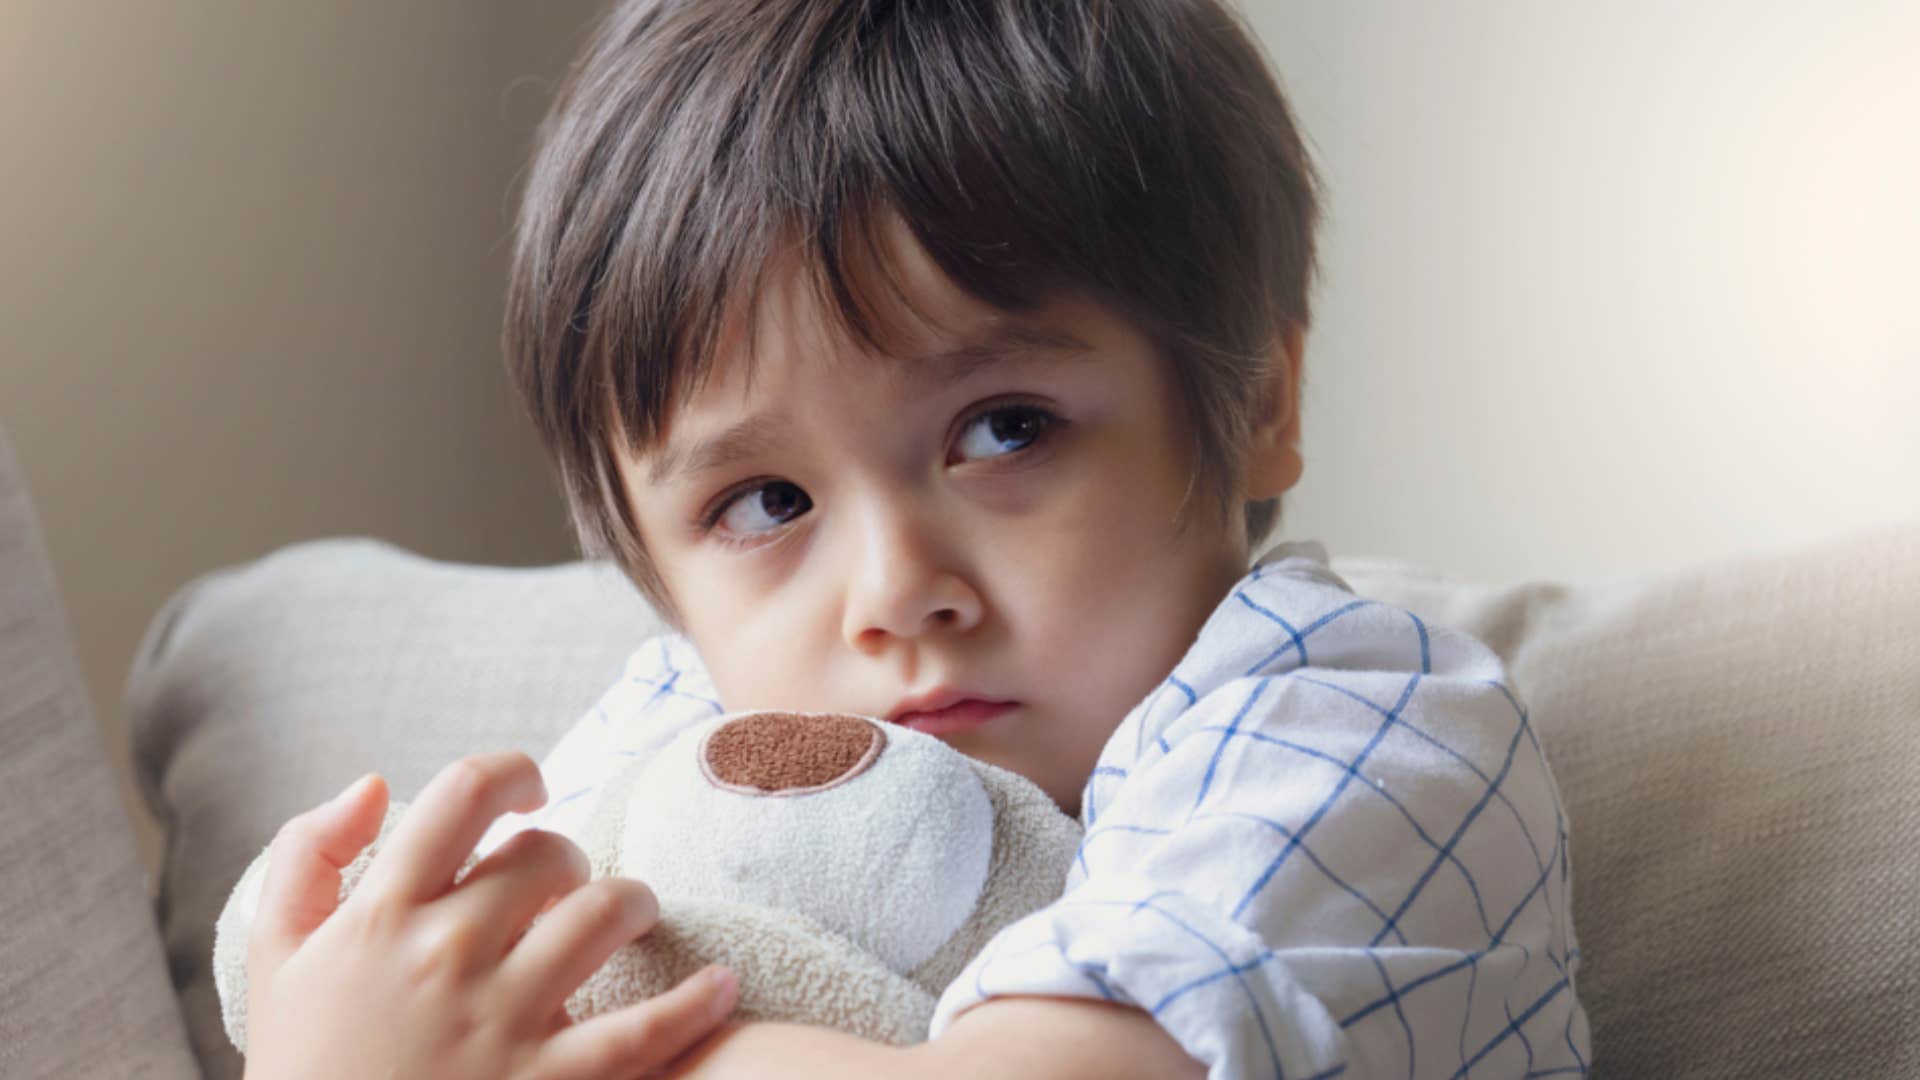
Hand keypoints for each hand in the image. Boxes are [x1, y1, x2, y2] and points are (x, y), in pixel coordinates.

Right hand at [242, 751, 738, 1079]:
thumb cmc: (307, 1067)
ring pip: (607, 914)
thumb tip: (375, 784)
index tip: (532, 790)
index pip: (466, 793)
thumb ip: (307, 855)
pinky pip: (645, 1031)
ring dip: (635, 904)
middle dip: (568, 857)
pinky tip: (722, 985)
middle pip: (549, 853)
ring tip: (632, 918)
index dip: (514, 772)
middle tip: (565, 885)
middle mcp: (447, 955)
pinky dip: (698, 1002)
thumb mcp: (277, 958)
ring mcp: (502, 1021)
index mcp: (381, 915)